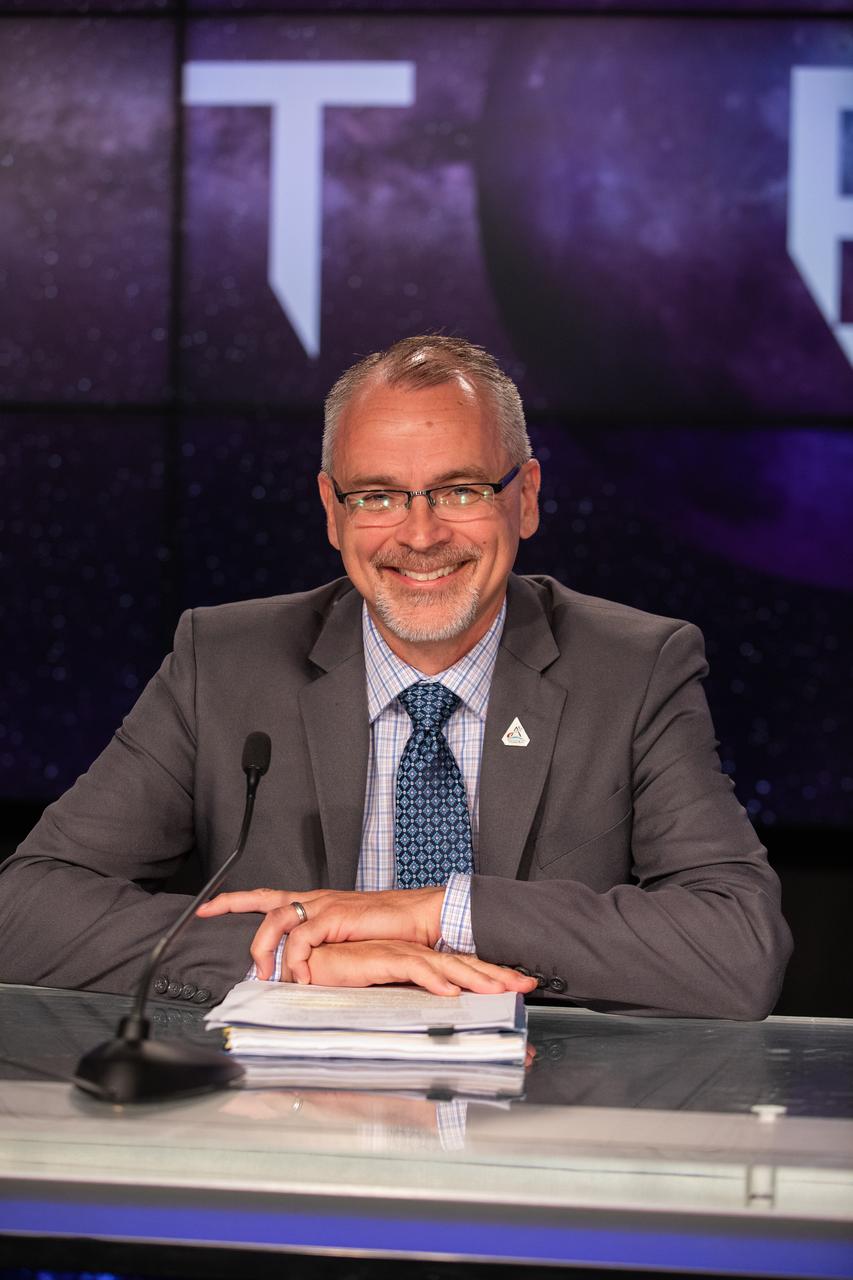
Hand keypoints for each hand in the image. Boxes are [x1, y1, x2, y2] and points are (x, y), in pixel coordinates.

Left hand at [197, 887, 444, 980]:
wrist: (421, 919)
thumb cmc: (392, 931)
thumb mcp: (350, 941)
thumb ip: (325, 950)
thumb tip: (306, 971)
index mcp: (317, 903)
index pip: (270, 895)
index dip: (236, 900)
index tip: (207, 906)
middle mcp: (317, 899)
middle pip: (265, 901)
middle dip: (235, 910)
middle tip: (218, 928)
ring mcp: (325, 904)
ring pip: (277, 919)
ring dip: (266, 949)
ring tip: (267, 976)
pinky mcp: (336, 915)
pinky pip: (302, 937)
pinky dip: (296, 959)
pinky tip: (301, 977)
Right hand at [301, 940, 537, 997]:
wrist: (310, 963)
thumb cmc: (343, 980)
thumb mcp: (382, 999)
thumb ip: (405, 1013)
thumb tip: (430, 1038)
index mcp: (420, 963)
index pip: (462, 970)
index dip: (491, 978)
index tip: (519, 988)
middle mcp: (416, 956)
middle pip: (465, 966)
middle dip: (498, 975)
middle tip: (528, 985)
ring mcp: (401, 955)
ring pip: (447, 967)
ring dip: (477, 978)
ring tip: (503, 990)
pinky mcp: (381, 959)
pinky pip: (413, 970)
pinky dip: (434, 981)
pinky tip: (452, 993)